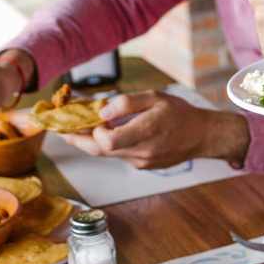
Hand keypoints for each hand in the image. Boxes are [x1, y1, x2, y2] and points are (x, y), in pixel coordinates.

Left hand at [60, 90, 249, 168]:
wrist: (202, 136)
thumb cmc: (180, 113)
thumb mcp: (156, 97)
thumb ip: (127, 103)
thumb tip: (102, 112)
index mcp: (146, 132)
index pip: (107, 141)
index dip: (93, 131)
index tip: (90, 117)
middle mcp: (142, 152)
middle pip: (100, 151)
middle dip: (78, 139)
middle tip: (61, 129)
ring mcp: (142, 162)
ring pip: (108, 154)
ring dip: (92, 141)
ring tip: (79, 127)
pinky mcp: (143, 166)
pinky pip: (119, 156)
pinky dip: (109, 145)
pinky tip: (107, 133)